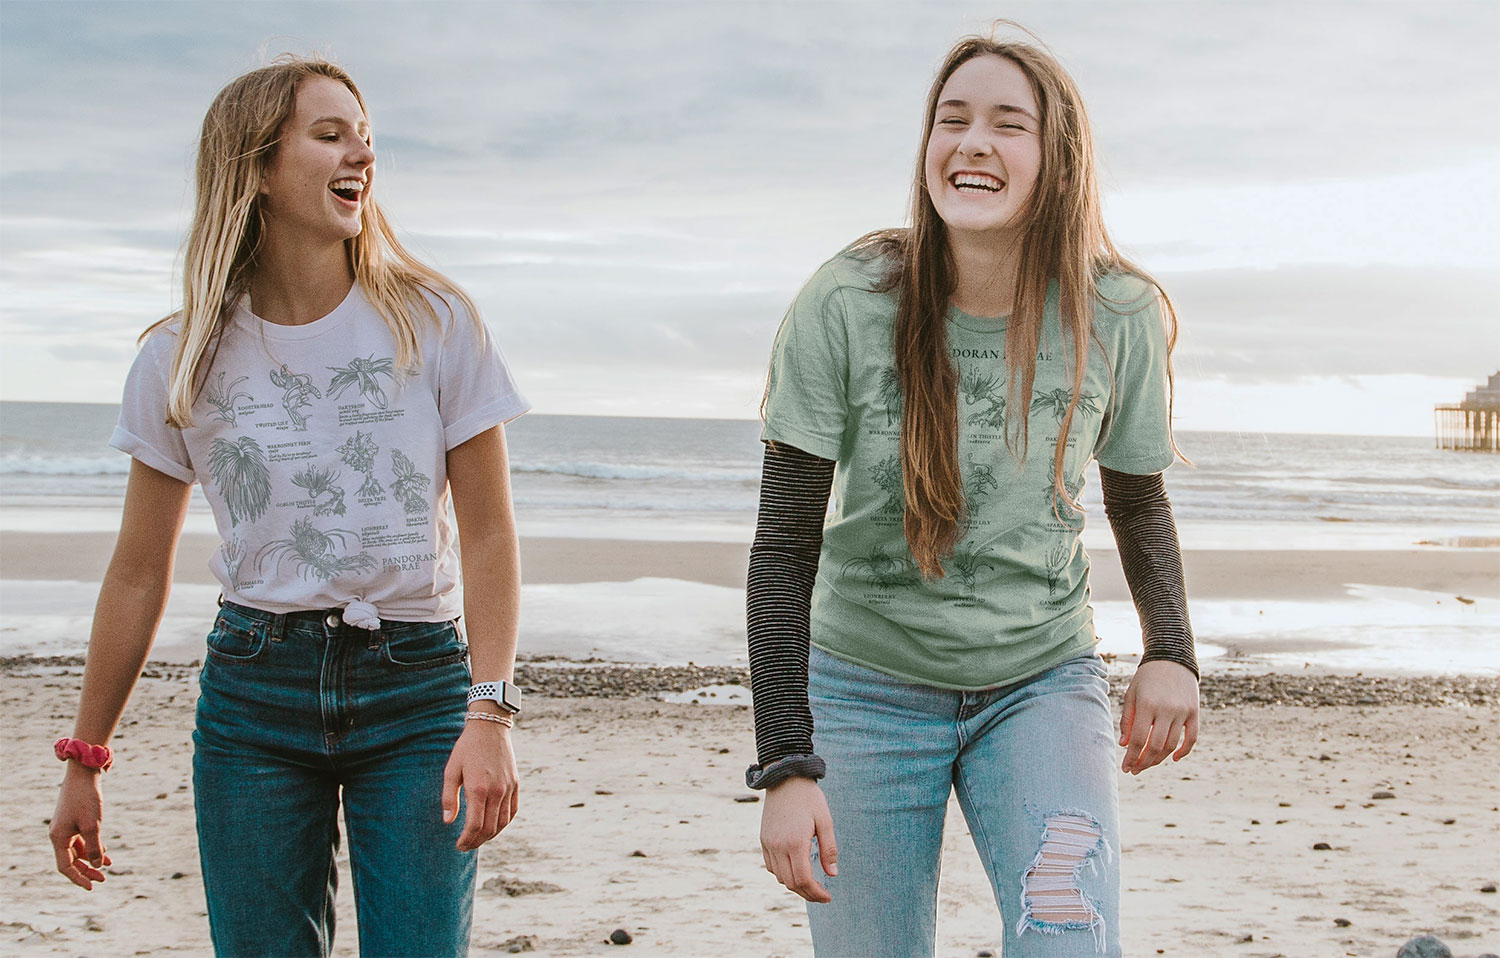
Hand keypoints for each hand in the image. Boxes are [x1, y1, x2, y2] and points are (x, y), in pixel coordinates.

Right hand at [50, 765, 111, 889]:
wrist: (84, 774)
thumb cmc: (86, 799)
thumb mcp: (93, 825)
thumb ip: (94, 846)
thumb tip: (97, 865)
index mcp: (58, 838)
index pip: (65, 867)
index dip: (78, 878)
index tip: (92, 887)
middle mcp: (59, 835)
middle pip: (72, 861)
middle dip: (87, 870)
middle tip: (103, 880)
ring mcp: (66, 828)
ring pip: (78, 850)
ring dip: (92, 859)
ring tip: (109, 866)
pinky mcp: (74, 820)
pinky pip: (82, 840)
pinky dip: (93, 846)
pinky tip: (105, 851)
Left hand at [441, 719, 518, 850]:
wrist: (490, 728)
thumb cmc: (467, 748)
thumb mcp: (451, 770)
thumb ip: (448, 797)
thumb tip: (448, 821)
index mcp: (478, 789)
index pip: (475, 825)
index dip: (466, 840)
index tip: (458, 845)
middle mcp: (497, 791)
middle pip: (489, 828)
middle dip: (476, 842)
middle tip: (465, 846)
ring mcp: (508, 788)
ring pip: (502, 822)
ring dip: (490, 835)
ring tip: (478, 839)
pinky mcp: (516, 784)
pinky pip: (513, 811)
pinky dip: (504, 823)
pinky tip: (494, 827)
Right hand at [760, 776, 837, 902]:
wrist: (784, 778)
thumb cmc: (809, 798)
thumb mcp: (825, 821)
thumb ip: (829, 849)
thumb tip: (832, 874)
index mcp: (795, 843)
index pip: (804, 879)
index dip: (816, 893)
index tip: (828, 897)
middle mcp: (778, 846)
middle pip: (791, 883)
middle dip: (807, 893)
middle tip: (822, 895)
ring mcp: (768, 844)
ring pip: (780, 877)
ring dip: (795, 885)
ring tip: (810, 884)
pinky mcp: (763, 840)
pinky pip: (771, 866)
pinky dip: (783, 875)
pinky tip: (795, 871)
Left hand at [1119, 660, 1198, 774]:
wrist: (1171, 658)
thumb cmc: (1146, 678)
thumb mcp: (1132, 695)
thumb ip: (1127, 720)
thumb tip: (1125, 745)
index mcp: (1147, 704)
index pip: (1139, 739)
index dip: (1131, 757)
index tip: (1125, 768)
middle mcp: (1166, 709)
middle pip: (1155, 746)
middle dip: (1144, 762)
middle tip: (1135, 770)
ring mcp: (1182, 711)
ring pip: (1172, 745)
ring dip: (1159, 759)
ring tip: (1148, 764)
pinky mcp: (1194, 712)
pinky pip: (1191, 738)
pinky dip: (1184, 751)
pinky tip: (1172, 759)